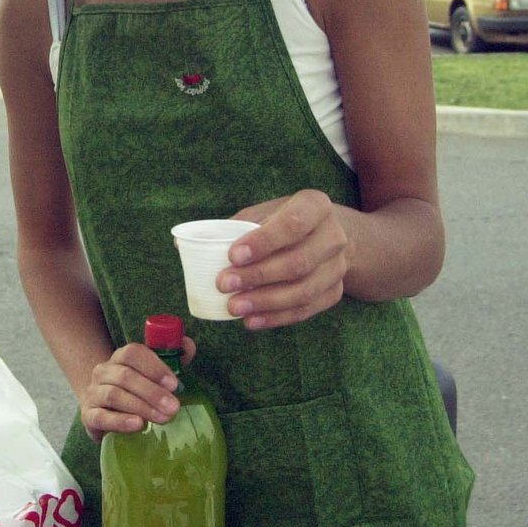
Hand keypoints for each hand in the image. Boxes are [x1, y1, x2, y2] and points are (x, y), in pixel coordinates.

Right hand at [79, 337, 195, 442]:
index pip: (133, 353)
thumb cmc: (134, 390)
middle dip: (152, 392)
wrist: (102, 410)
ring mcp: (93, 393)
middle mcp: (103, 371)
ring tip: (162, 418)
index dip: (154, 367)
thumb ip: (172, 358)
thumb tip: (188, 344)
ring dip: (141, 406)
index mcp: (120, 358)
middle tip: (174, 407)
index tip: (174, 384)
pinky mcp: (88, 416)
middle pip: (125, 375)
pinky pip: (100, 417)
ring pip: (114, 395)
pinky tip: (137, 425)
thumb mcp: (151, 374)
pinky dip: (119, 421)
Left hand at [217, 189, 348, 330]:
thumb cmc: (281, 221)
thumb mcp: (263, 212)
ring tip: (234, 307)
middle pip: (299, 261)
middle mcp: (334, 236)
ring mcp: (338, 266)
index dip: (263, 241)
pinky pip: (307, 309)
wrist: (323, 235)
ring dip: (266, 302)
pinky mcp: (335, 291)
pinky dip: (277, 317)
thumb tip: (189, 245)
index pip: (293, 224)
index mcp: (316, 206)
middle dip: (258, 276)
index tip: (233, 255)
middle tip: (224, 284)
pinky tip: (252, 320)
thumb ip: (235, 227)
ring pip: (305, 290)